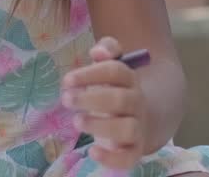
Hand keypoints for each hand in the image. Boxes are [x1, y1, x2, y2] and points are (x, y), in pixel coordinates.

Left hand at [62, 36, 146, 170]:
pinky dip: (112, 157)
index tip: (67, 80)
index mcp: (129, 79)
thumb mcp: (110, 67)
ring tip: (77, 121)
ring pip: (127, 128)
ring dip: (100, 125)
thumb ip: (107, 50)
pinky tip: (93, 151)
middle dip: (91, 98)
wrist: (141, 119)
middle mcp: (136, 102)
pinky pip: (129, 157)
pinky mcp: (134, 150)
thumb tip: (98, 51)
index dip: (91, 74)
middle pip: (120, 99)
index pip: (116, 71)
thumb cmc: (115, 89)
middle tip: (66, 99)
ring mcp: (137, 127)